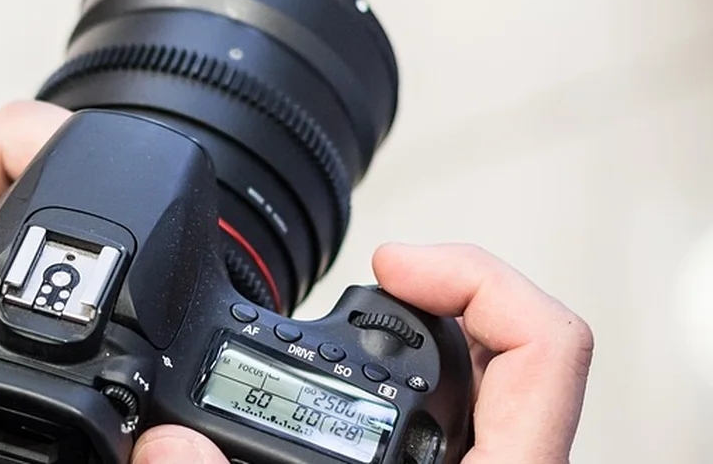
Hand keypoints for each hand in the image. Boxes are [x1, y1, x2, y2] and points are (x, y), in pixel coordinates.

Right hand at [129, 244, 592, 463]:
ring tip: (346, 336)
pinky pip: (436, 436)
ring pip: (476, 396)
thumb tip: (167, 450)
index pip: (545, 351)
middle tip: (364, 288)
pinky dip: (390, 402)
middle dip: (436, 302)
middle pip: (514, 353)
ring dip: (413, 351)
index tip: (390, 266)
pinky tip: (324, 419)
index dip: (475, 277)